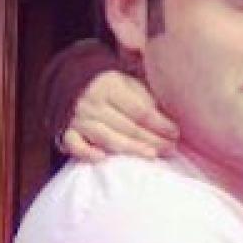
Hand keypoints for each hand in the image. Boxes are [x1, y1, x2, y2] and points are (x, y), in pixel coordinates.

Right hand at [61, 70, 177, 160]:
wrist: (74, 85)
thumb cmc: (112, 89)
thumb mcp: (130, 84)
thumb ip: (148, 97)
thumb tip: (171, 119)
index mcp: (111, 87)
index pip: (140, 111)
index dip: (160, 124)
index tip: (175, 133)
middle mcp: (93, 103)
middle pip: (128, 127)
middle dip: (152, 139)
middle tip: (171, 148)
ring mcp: (79, 119)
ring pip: (107, 138)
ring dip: (131, 148)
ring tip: (152, 155)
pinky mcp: (67, 132)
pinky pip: (74, 144)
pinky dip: (86, 152)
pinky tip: (102, 158)